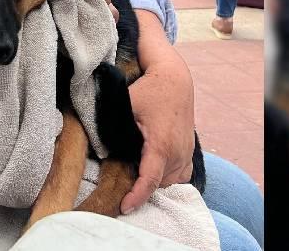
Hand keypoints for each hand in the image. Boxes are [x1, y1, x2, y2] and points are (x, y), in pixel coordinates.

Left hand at [120, 51, 194, 212]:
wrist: (175, 79)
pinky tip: (153, 171)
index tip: (124, 208)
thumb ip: (113, 127)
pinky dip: (167, 177)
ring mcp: (186, 153)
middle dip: (140, 188)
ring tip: (134, 175)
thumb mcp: (126, 105)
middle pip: (158, 184)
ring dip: (154, 182)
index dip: (137, 197)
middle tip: (119, 186)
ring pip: (169, 181)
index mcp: (161, 144)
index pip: (150, 180)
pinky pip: (180, 175)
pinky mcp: (189, 151)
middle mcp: (178, 153)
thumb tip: (98, 147)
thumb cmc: (150, 91)